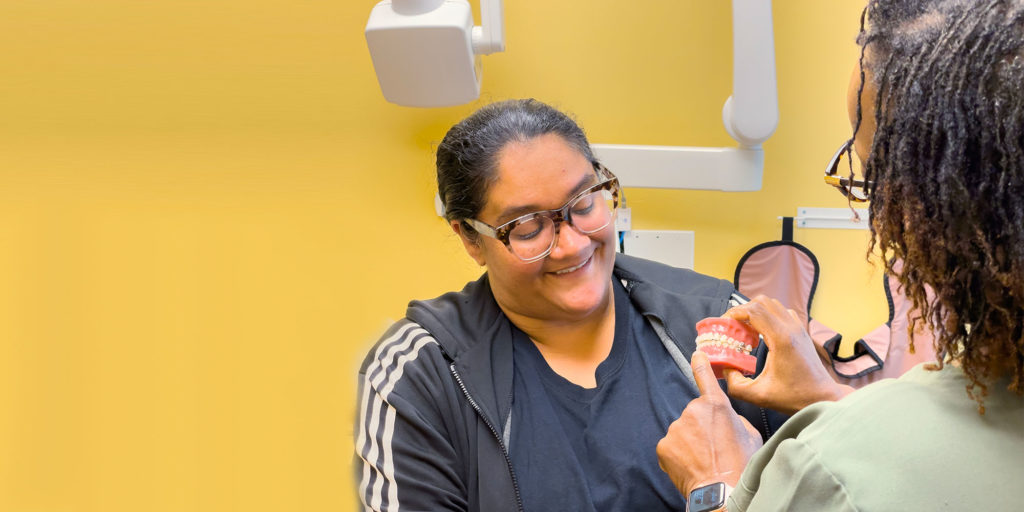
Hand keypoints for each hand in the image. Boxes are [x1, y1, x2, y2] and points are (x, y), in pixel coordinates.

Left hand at [656, 351, 762, 497]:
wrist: (723, 492)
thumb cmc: (742, 465)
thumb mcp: (750, 435)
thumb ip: (735, 419)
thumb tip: (726, 419)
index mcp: (716, 405)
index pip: (705, 377)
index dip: (700, 364)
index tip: (696, 354)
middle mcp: (692, 411)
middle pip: (694, 415)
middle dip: (701, 428)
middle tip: (714, 448)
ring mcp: (676, 428)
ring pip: (682, 432)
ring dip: (690, 443)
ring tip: (704, 460)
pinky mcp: (664, 445)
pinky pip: (671, 447)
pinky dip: (679, 455)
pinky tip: (691, 466)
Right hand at [723, 295, 852, 414]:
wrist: (822, 398)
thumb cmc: (794, 397)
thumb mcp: (758, 395)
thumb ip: (734, 384)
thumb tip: (724, 369)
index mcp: (781, 339)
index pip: (754, 310)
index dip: (735, 313)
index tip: (725, 323)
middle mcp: (791, 328)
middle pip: (762, 301)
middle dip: (743, 309)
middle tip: (733, 325)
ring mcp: (799, 328)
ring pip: (773, 304)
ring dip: (756, 311)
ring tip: (746, 329)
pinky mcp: (801, 332)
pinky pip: (782, 312)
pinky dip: (768, 315)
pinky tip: (762, 333)